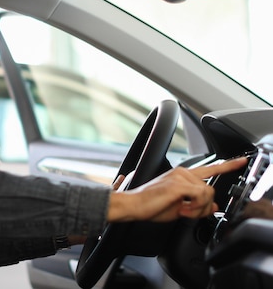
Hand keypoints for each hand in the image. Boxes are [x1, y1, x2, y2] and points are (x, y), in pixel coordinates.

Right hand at [107, 157, 247, 222]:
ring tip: (183, 211)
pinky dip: (195, 207)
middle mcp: (182, 173)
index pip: (209, 168)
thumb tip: (213, 207)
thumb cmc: (150, 207)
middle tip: (188, 213)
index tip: (241, 161)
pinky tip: (183, 209)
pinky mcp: (178, 184)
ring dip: (199, 208)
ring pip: (207, 193)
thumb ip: (198, 206)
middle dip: (205, 206)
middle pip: (210, 188)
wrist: (133, 206)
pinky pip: (200, 196)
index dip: (228, 165)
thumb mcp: (179, 209)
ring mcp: (180, 176)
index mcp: (181, 176)